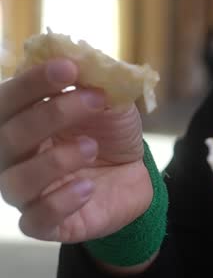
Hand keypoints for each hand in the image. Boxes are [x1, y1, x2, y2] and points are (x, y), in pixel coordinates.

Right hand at [0, 59, 150, 243]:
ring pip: (14, 182)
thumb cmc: (108, 131)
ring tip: (91, 147)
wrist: (135, 173)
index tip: (68, 67)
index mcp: (21, 119)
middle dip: (50, 114)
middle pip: (8, 138)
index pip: (8, 99)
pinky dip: (59, 202)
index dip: (32, 82)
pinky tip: (88, 187)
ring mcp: (27, 193)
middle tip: (93, 99)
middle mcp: (14, 156)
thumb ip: (91, 78)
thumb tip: (76, 53)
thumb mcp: (107, 99)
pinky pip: (35, 220)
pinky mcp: (45, 224)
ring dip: (53, 161)